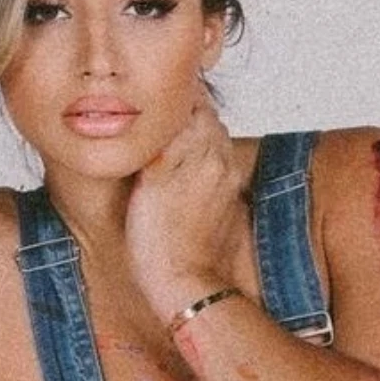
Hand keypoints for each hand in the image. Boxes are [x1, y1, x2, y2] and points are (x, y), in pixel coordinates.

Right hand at [124, 95, 246, 323]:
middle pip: (207, 124)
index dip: (176, 98)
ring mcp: (228, 187)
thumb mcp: (152, 178)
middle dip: (185, 117)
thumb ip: (166, 137)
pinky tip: (177, 178)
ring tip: (164, 146)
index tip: (155, 94)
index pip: (198, 104)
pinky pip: (214, 173)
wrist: (186, 285)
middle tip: (155, 117)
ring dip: (192, 142)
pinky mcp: (227, 207)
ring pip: (211, 148)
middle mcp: (224, 165)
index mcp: (207, 151)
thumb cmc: (160, 239)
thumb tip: (173, 103)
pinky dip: (197, 166)